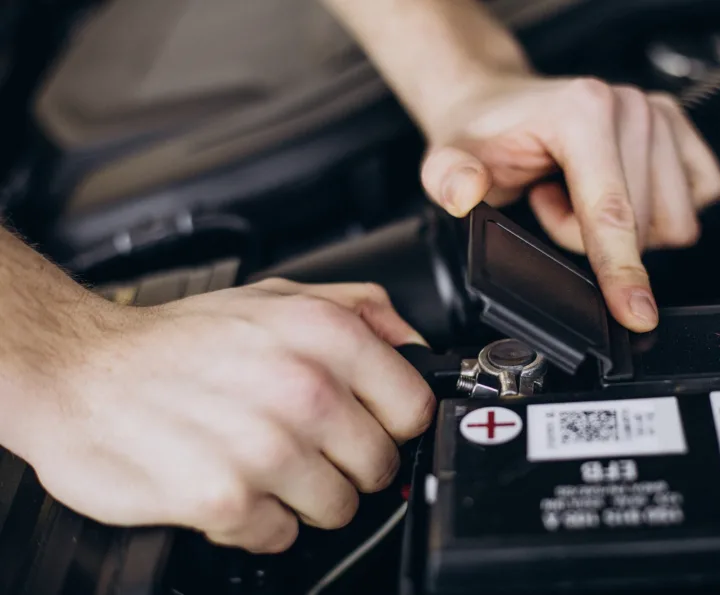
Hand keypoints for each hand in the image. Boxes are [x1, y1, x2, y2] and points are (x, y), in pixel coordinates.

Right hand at [20, 280, 433, 553]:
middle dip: (347, 463)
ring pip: (339, 508)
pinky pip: (282, 535)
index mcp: (325, 335)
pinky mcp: (227, 499)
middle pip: (380, 465)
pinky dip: (258, 520)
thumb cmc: (178, 340)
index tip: (369, 424)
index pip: (415, 408)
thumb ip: (361, 310)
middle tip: (303, 444)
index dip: (393, 422)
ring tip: (261, 461)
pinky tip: (230, 481)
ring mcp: (267, 448)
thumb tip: (415, 345)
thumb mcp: (277, 296)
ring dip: (304, 495)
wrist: (80, 370)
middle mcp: (304, 389)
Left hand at [420, 76, 719, 331]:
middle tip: (548, 203)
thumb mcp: (448, 159)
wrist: (497, 105)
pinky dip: (654, 213)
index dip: (622, 271)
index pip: (612, 212)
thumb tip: (465, 191)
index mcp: (583, 111)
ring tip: (575, 196)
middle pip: (642, 226)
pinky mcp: (680, 129)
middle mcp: (630, 106)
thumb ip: (449, 178)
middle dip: (591, 237)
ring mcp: (660, 114)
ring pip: (671, 221)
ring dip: (622, 228)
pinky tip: (611, 191)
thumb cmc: (482, 135)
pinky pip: (696, 199)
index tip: (636, 314)